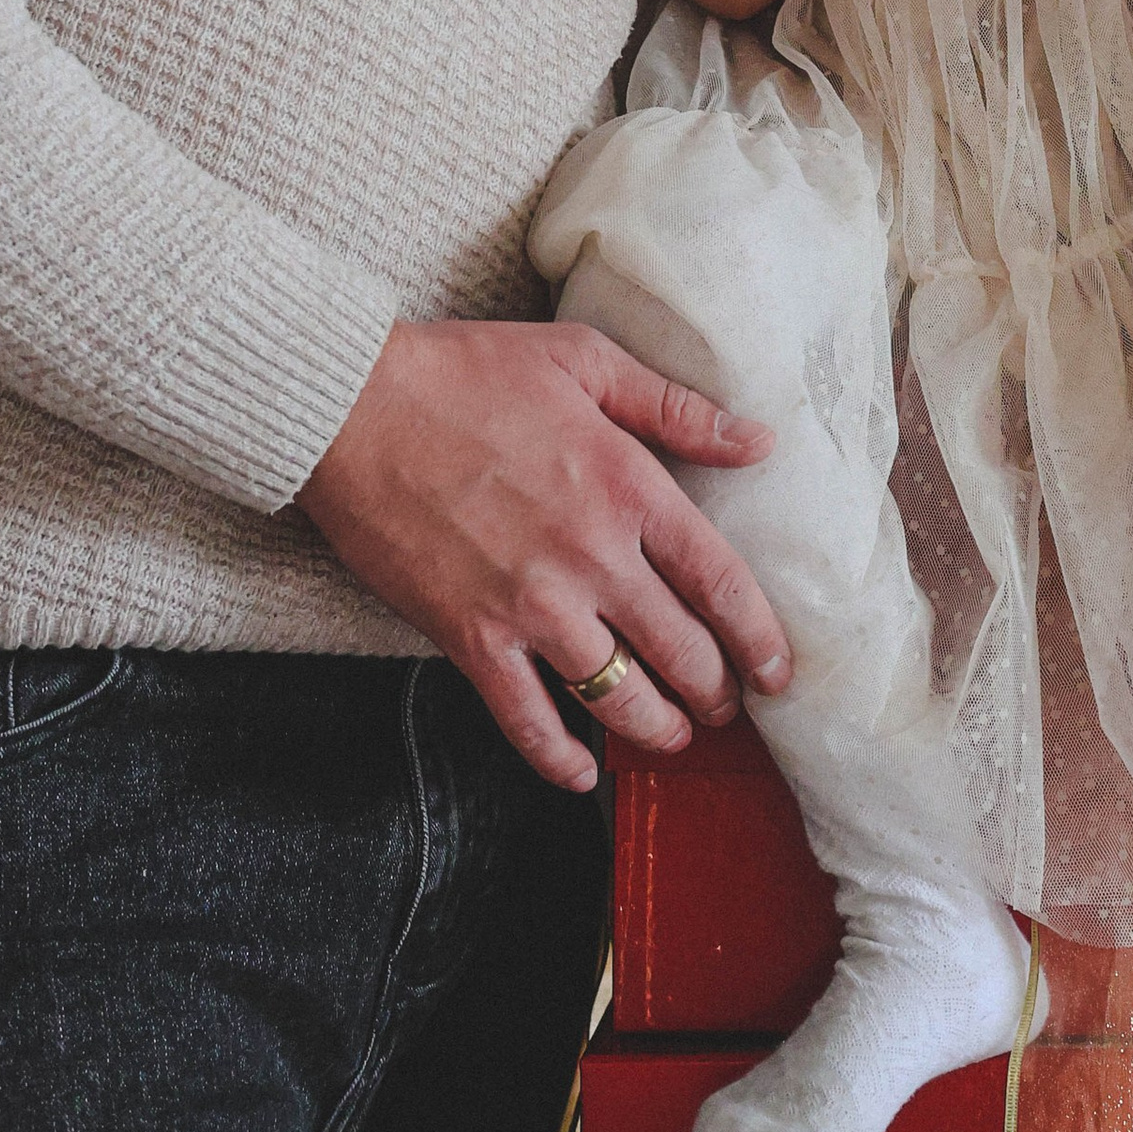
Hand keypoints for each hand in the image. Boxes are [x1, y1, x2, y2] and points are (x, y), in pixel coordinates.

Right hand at [299, 317, 791, 792]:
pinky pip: (527, 719)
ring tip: (672, 737)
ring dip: (655, 729)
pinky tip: (582, 771)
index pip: (721, 581)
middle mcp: (591, 557)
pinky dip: (559, 757)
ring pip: (617, 697)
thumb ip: (677, 408)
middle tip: (725, 707)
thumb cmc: (468, 371)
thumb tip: (760, 440)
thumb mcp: (585, 360)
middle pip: (681, 651)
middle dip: (714, 692)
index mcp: (629, 487)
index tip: (779, 671)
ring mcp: (530, 606)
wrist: (353, 406)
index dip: (759, 637)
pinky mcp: (470, 637)